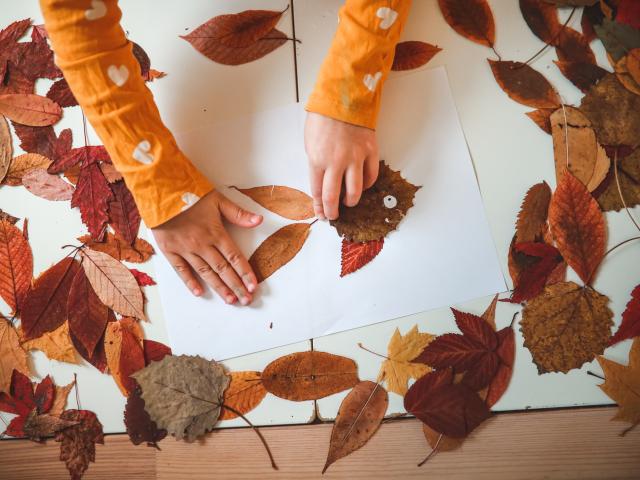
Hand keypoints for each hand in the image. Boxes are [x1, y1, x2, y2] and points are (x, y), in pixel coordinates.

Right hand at [151, 190, 261, 304]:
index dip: (245, 273)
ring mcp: (185, 249)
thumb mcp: (217, 199)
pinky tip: (200, 293)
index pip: (235, 257)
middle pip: (223, 269)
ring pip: (205, 273)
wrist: (160, 190)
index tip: (253, 286)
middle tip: (246, 300)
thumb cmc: (190, 193)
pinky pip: (181, 269)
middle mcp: (202, 244)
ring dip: (219, 287)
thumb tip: (259, 220)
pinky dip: (190, 282)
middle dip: (236, 286)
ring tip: (230, 300)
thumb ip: (238, 213)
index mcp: (216, 232)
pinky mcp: (170, 250)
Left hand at [304, 112, 379, 219]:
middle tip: (334, 216)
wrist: (344, 96)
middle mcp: (336, 162)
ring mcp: (355, 158)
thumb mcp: (310, 141)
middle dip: (333, 211)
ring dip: (351, 201)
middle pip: (334, 197)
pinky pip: (370, 175)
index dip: (319, 206)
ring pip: (355, 191)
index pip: (317, 191)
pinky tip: (362, 185)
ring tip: (349, 203)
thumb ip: (316, 163)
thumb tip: (322, 181)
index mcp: (317, 159)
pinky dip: (367, 184)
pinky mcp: (370, 151)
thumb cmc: (324, 116)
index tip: (321, 213)